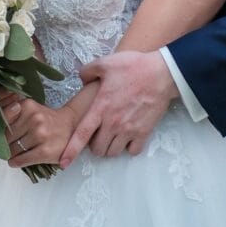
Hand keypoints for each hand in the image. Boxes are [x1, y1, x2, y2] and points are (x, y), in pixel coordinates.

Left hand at [0, 90, 76, 168]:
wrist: (71, 126)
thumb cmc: (45, 119)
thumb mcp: (30, 110)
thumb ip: (12, 116)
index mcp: (27, 106)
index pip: (2, 122)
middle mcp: (34, 119)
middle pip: (6, 137)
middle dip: (2, 145)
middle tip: (2, 148)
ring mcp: (40, 135)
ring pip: (13, 150)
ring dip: (9, 154)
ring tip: (12, 153)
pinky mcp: (45, 151)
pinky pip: (22, 160)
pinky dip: (15, 162)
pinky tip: (16, 161)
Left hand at [59, 51, 178, 166]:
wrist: (162, 73)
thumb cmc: (134, 66)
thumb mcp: (105, 63)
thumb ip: (88, 71)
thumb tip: (82, 79)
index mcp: (101, 108)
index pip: (81, 134)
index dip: (71, 150)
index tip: (63, 163)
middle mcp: (113, 123)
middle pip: (97, 149)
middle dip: (95, 145)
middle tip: (98, 134)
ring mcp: (130, 130)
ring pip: (114, 152)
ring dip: (111, 147)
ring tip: (113, 136)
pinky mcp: (144, 132)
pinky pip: (133, 151)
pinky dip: (129, 148)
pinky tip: (129, 137)